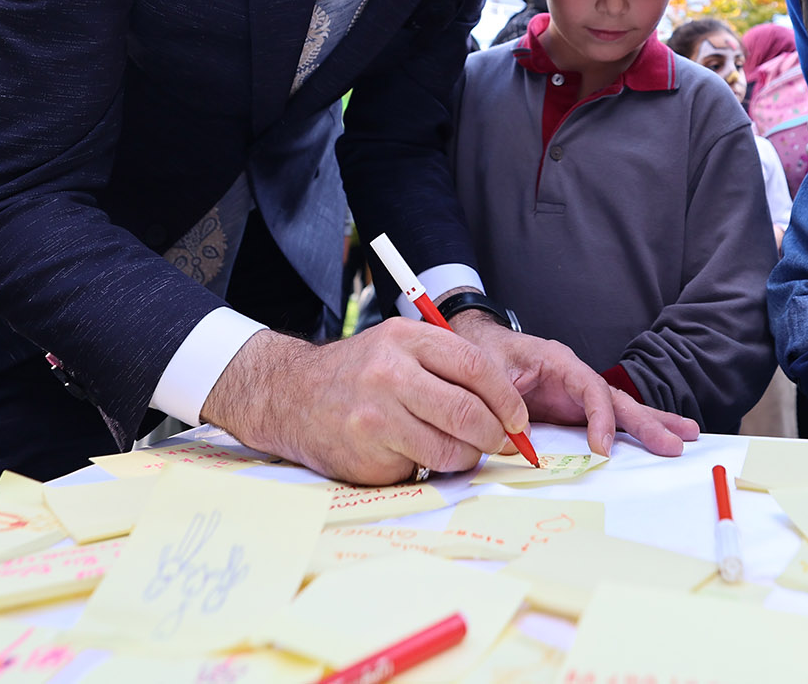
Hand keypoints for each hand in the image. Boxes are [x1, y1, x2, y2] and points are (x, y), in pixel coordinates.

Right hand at [202, 319, 528, 485]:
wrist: (290, 395)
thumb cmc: (358, 372)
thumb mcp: (397, 345)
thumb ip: (447, 366)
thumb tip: (507, 408)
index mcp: (405, 338)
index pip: (476, 368)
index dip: (506, 399)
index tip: (517, 418)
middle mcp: (389, 374)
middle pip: (468, 412)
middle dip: (494, 435)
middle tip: (498, 442)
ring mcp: (375, 417)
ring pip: (450, 449)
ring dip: (466, 457)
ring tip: (458, 450)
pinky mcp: (366, 455)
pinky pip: (419, 468)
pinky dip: (426, 466)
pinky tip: (410, 452)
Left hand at [448, 311, 697, 457]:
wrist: (480, 347)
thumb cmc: (485, 355)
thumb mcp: (488, 372)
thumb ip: (502, 400)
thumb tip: (523, 438)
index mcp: (558, 362)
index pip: (590, 388)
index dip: (600, 418)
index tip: (602, 448)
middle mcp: (575, 377)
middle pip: (617, 399)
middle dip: (647, 421)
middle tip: (676, 442)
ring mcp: (578, 394)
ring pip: (621, 408)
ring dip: (653, 423)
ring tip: (687, 436)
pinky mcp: (574, 410)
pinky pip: (609, 420)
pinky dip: (633, 430)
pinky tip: (658, 437)